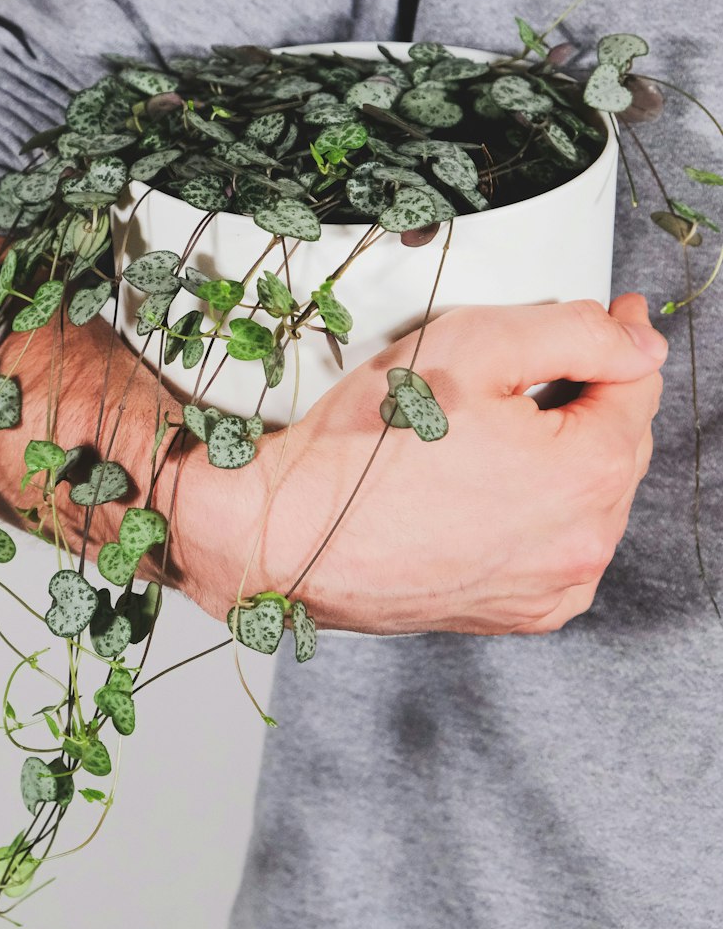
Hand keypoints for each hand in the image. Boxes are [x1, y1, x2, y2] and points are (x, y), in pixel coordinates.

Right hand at [190, 295, 666, 635]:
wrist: (289, 532)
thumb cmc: (361, 447)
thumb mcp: (473, 346)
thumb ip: (575, 332)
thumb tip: (640, 342)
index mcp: (587, 474)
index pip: (637, 387)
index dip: (621, 339)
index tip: (611, 316)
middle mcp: (582, 545)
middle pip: (616, 444)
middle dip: (585, 399)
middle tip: (522, 372)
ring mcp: (550, 588)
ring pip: (588, 498)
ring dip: (562, 457)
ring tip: (486, 435)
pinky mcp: (517, 612)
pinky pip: (556, 546)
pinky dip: (538, 511)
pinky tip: (483, 488)